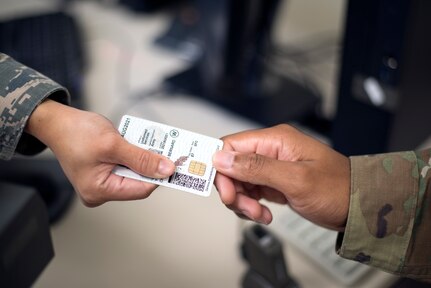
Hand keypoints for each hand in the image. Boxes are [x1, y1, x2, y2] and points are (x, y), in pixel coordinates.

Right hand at [26, 100, 174, 206]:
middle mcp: (101, 192)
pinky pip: (127, 166)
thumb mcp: (113, 144)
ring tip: (155, 145)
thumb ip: (141, 159)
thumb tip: (166, 170)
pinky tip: (142, 145)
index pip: (141, 188)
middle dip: (152, 165)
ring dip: (145, 159)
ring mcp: (103, 183)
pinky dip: (136, 156)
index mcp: (99, 191)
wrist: (57, 122)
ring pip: (135, 173)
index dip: (160, 176)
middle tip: (170, 151)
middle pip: (139, 182)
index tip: (177, 163)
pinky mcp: (105, 173)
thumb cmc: (76, 132)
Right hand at [213, 124, 349, 230]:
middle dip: (233, 190)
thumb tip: (222, 158)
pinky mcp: (274, 182)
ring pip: (238, 181)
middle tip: (245, 207)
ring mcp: (272, 167)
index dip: (221, 168)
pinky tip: (264, 213)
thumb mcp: (295, 179)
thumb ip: (256, 167)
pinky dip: (251, 206)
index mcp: (275, 140)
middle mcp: (271, 150)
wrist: (357, 207)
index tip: (225, 191)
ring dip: (242, 201)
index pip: (231, 145)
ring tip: (259, 213)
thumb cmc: (337, 188)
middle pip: (231, 166)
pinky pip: (250, 192)